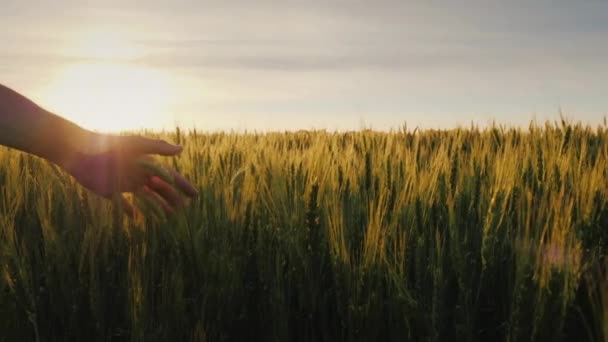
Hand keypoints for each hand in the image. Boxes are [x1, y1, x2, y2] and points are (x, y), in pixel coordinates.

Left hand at [63, 134, 197, 215]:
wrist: (79, 151)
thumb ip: (158, 147)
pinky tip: (138, 218)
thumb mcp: (136, 145)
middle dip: (174, 198)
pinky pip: (125, 205)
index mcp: (147, 164)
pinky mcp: (112, 192)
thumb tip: (181, 149)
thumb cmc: (109, 145)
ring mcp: (126, 184)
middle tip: (184, 210)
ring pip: (147, 198)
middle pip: (161, 189)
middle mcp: (139, 174)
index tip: (195, 196)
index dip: (183, 186)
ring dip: (159, 206)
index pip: (170, 177)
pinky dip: (132, 211)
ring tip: (170, 217)